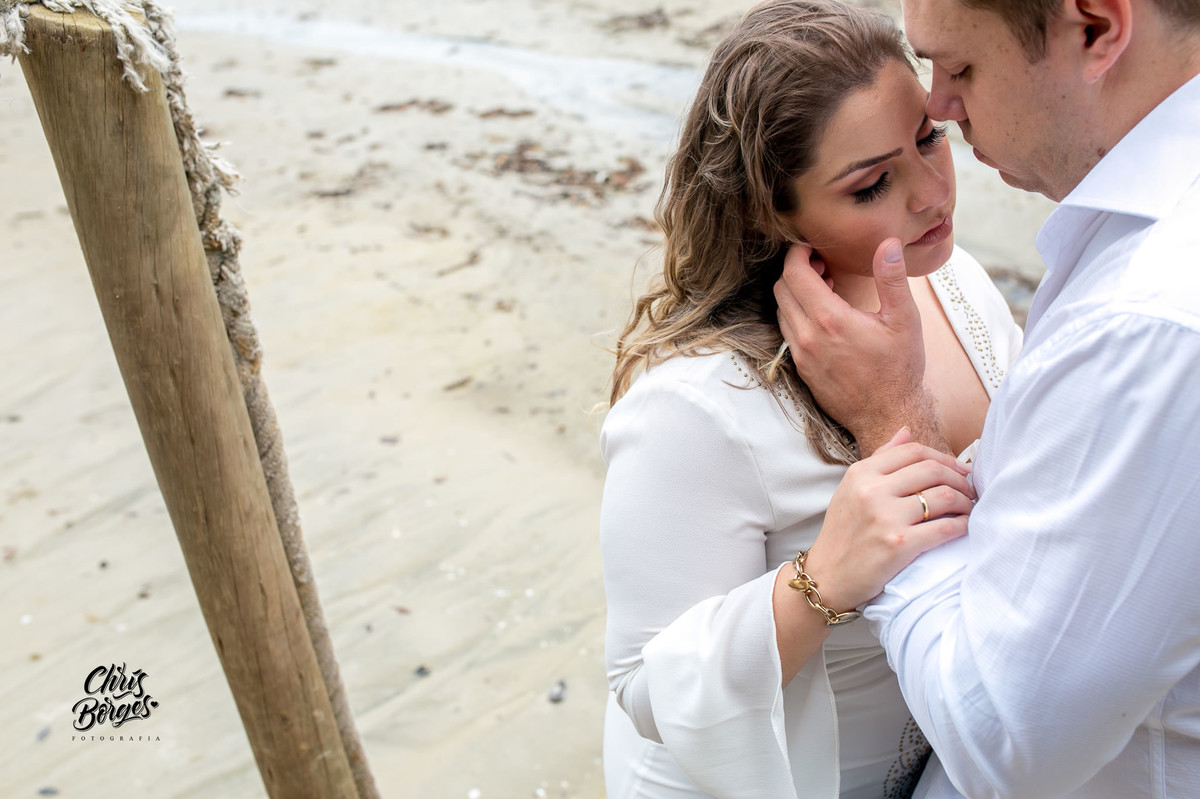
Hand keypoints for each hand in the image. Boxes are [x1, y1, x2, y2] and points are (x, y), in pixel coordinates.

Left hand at [774, 239, 943, 454]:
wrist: (887, 415)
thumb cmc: (899, 368)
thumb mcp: (904, 320)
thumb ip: (892, 279)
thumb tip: (889, 244)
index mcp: (829, 320)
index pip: (794, 274)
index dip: (797, 253)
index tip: (811, 247)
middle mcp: (807, 337)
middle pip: (782, 289)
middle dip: (796, 270)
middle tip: (821, 264)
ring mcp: (800, 355)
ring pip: (781, 311)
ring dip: (795, 293)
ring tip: (825, 287)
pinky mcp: (801, 368)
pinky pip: (787, 332)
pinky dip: (797, 315)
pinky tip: (822, 315)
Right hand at [801, 428, 973, 610]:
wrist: (828, 576)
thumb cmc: (843, 532)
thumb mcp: (852, 489)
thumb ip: (880, 459)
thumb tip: (906, 431)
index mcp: (861, 473)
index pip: (912, 451)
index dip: (943, 457)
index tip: (958, 469)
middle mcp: (872, 491)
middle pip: (932, 470)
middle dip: (960, 478)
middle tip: (970, 489)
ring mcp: (885, 517)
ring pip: (944, 496)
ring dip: (965, 501)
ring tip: (968, 508)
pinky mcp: (899, 544)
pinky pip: (946, 528)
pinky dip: (962, 525)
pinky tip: (964, 526)